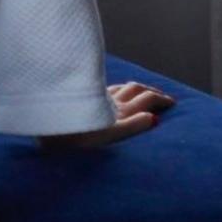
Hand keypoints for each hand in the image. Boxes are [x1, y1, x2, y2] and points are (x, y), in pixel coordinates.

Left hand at [36, 81, 176, 149]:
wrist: (48, 125)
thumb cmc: (77, 134)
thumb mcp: (109, 134)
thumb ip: (133, 126)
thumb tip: (154, 119)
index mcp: (120, 110)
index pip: (146, 98)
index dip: (161, 99)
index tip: (173, 102)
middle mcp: (110, 101)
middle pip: (135, 88)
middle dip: (151, 91)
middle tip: (161, 96)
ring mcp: (97, 98)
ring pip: (121, 87)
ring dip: (135, 88)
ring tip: (141, 92)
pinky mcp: (84, 97)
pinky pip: (106, 89)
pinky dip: (117, 90)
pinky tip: (111, 93)